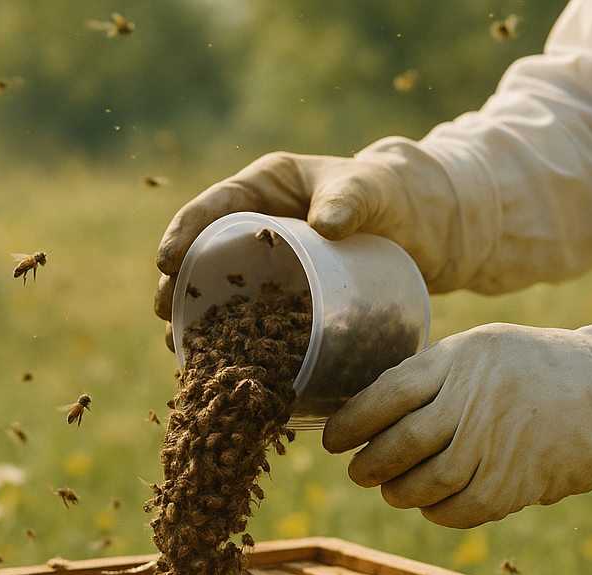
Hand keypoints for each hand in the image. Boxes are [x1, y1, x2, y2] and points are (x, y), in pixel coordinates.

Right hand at [153, 145, 454, 346]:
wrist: (426, 232)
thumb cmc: (394, 195)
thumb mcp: (372, 189)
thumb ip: (352, 199)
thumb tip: (326, 224)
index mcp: (264, 187)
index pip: (212, 207)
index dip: (183, 233)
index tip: (165, 263)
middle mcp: (257, 225)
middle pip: (204, 255)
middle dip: (178, 286)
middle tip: (166, 318)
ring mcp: (269, 265)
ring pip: (221, 292)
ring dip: (198, 321)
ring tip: (183, 352)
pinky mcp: (285, 298)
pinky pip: (251, 318)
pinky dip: (235, 342)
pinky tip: (222, 370)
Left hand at [322, 323, 591, 527]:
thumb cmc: (543, 369)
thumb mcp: (487, 348)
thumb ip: (437, 374)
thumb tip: (376, 410)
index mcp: (460, 359)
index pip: (384, 394)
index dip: (350, 422)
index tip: (333, 439)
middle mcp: (472, 400)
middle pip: (397, 444)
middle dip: (369, 465)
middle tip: (359, 472)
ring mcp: (494, 443)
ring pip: (424, 483)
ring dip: (400, 493)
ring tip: (394, 492)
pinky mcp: (516, 482)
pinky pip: (459, 510)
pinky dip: (439, 513)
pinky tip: (434, 507)